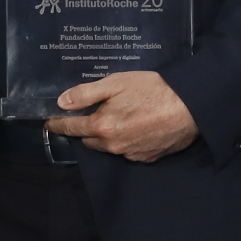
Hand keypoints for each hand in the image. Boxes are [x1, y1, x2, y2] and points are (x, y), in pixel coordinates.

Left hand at [48, 68, 197, 162]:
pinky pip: (128, 151)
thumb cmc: (154, 90)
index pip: (73, 128)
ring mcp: (131, 154)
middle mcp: (114, 146)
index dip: (59, 124)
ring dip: (107, 136)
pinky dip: (126, 141)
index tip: (50, 122)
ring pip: (109, 147)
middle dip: (86, 130)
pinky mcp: (147, 158)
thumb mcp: (117, 83)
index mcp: (103, 127)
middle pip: (90, 140)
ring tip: (118, 120)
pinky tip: (137, 128)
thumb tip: (62, 102)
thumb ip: (87, 93)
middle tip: (92, 114)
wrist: (191, 107)